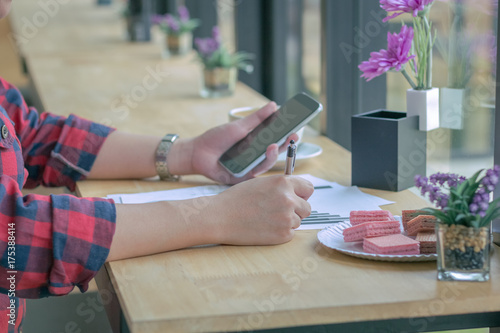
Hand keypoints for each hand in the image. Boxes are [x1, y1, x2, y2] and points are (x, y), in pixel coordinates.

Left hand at [170, 102, 297, 183]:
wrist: (197, 153)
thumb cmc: (216, 139)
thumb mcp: (239, 127)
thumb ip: (257, 118)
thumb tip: (274, 105)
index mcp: (254, 144)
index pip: (274, 140)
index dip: (286, 135)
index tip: (296, 128)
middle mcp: (254, 156)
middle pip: (274, 152)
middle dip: (285, 144)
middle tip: (294, 135)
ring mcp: (249, 168)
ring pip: (267, 163)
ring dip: (273, 154)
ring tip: (276, 143)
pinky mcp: (242, 178)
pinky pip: (255, 172)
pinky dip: (261, 164)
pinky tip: (264, 154)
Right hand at [207, 175, 313, 244]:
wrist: (220, 217)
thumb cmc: (237, 199)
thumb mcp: (262, 183)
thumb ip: (281, 187)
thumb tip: (298, 193)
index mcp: (284, 183)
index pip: (309, 188)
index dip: (301, 194)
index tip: (296, 197)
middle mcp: (289, 199)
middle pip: (306, 208)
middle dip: (296, 210)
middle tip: (277, 211)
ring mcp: (287, 218)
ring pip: (298, 221)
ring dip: (286, 221)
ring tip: (266, 219)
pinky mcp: (283, 235)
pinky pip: (290, 233)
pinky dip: (280, 232)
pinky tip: (264, 228)